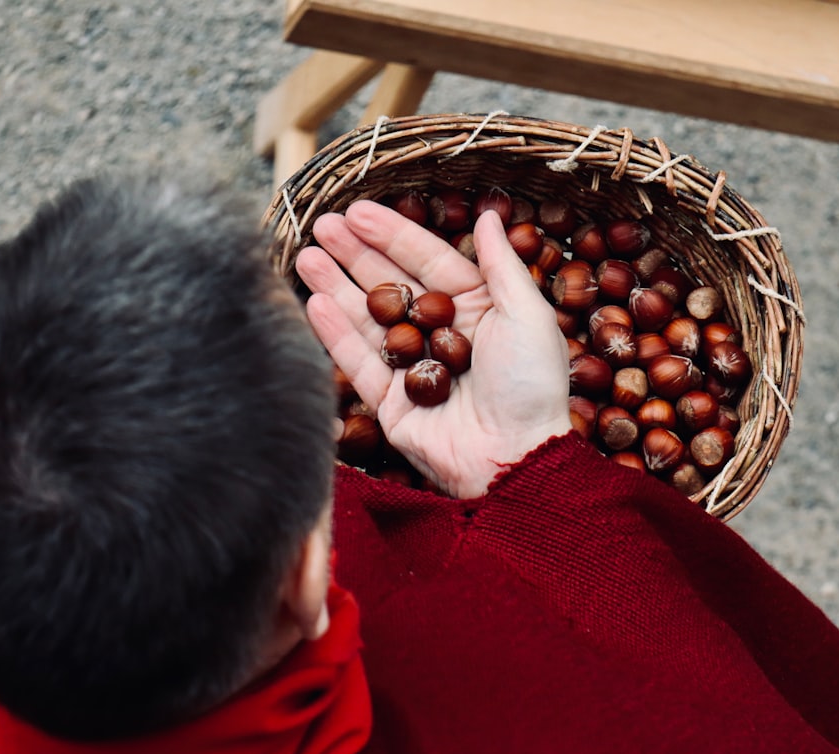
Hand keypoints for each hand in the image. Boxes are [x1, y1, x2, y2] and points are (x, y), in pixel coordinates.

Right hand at [295, 201, 571, 498]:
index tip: (358, 210)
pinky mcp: (390, 402)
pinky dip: (336, 334)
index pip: (428, 261)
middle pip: (390, 284)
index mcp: (477, 309)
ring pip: (367, 319)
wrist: (517, 457)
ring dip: (336, 286)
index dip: (393, 235)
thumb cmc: (531, 386)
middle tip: (323, 226)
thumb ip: (501, 264)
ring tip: (306, 255)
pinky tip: (314, 301)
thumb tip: (487, 214)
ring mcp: (412, 367)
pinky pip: (358, 362)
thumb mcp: (527, 315)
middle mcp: (441, 334)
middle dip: (355, 254)